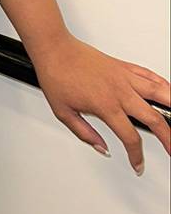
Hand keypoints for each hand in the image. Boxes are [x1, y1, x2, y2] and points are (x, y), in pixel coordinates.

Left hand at [29, 33, 170, 174]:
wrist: (54, 49)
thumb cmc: (56, 76)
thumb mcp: (63, 112)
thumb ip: (85, 133)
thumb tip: (101, 148)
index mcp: (106, 106)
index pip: (130, 138)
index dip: (136, 156)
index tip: (137, 164)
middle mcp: (119, 91)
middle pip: (154, 119)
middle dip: (168, 138)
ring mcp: (124, 77)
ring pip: (160, 93)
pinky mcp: (123, 66)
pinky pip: (149, 75)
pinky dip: (163, 85)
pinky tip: (168, 92)